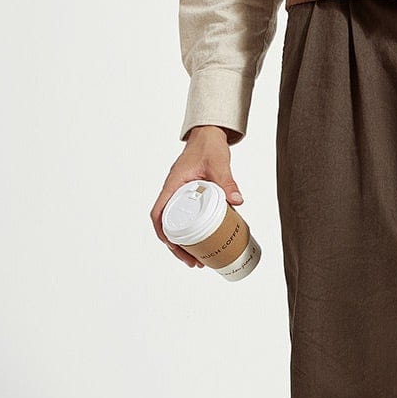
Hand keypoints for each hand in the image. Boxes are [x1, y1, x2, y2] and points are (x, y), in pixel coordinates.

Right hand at [151, 127, 244, 269]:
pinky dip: (192, 232)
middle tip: (193, 262)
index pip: (159, 212)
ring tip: (198, 260)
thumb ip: (227, 181)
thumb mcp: (219, 163)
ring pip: (176, 224)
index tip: (173, 246)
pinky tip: (204, 243)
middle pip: (167, 225)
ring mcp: (180, 195)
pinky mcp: (190, 196)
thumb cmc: (208, 146)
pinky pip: (186, 217)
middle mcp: (173, 191)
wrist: (208, 135)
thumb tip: (237, 201)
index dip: (162, 232)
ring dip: (184, 244)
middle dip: (177, 247)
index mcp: (173, 185)